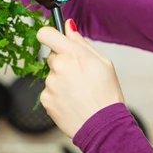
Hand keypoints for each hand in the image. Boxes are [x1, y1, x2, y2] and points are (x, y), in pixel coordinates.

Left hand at [37, 19, 124, 137]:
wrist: (103, 126)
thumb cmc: (107, 94)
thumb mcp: (102, 63)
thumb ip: (81, 42)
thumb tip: (68, 26)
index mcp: (73, 54)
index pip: (46, 34)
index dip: (49, 35)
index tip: (54, 39)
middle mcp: (58, 67)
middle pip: (52, 56)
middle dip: (63, 62)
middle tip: (79, 76)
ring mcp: (50, 84)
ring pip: (52, 75)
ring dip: (61, 81)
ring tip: (79, 93)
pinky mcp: (45, 99)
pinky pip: (49, 91)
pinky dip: (58, 95)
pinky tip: (72, 102)